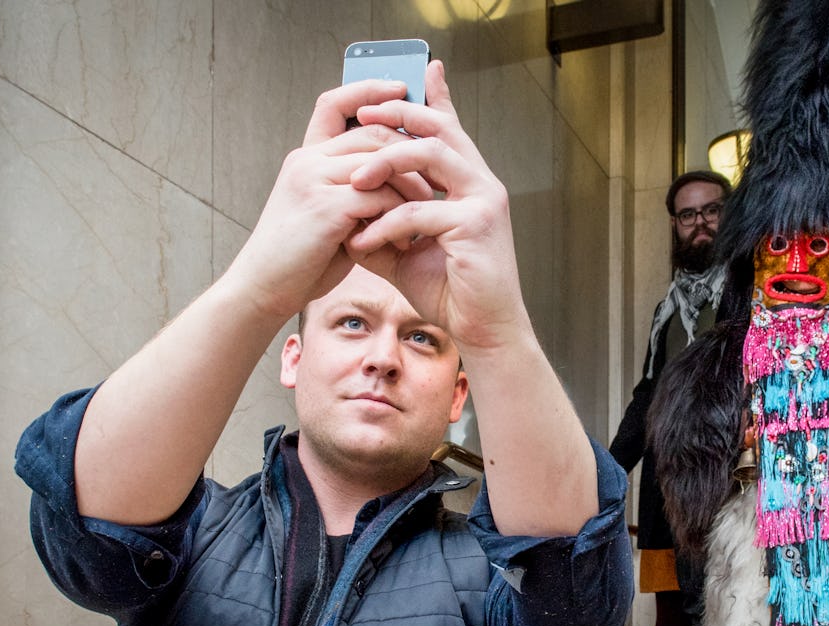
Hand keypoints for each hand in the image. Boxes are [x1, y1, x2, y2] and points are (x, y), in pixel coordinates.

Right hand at [226, 78, 435, 321]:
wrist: (264, 289)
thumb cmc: (301, 259)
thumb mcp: (328, 215)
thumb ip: (355, 192)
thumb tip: (399, 184)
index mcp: (306, 157)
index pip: (335, 103)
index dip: (368, 90)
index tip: (401, 87)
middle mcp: (307, 160)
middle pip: (373, 131)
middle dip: (412, 149)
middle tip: (440, 173)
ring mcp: (314, 180)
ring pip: (381, 161)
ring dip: (412, 184)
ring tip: (428, 207)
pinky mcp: (325, 206)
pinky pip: (379, 195)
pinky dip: (399, 213)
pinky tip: (406, 235)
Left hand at [343, 60, 528, 355]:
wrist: (483, 330)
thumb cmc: (451, 294)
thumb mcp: (406, 254)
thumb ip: (382, 228)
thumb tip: (345, 219)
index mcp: (469, 185)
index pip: (447, 129)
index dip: (424, 101)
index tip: (388, 92)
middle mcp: (482, 184)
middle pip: (440, 127)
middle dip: (398, 115)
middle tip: (362, 116)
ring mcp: (483, 200)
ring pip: (430, 155)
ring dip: (386, 162)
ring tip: (354, 182)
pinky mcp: (477, 224)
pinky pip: (420, 211)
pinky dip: (385, 225)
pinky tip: (362, 243)